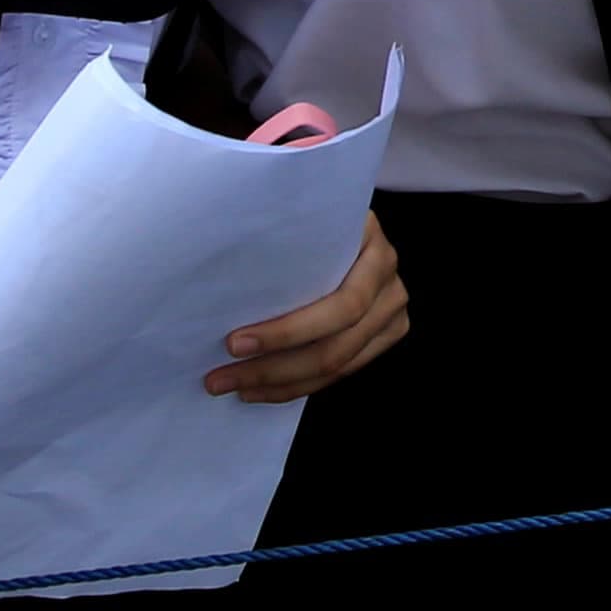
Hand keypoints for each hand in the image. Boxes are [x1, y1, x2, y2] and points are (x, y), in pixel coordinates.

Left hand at [205, 212, 410, 398]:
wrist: (342, 228)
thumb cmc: (307, 225)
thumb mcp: (300, 222)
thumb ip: (279, 245)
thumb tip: (217, 280)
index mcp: (372, 243)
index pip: (340, 304)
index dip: (288, 331)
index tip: (234, 343)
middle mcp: (389, 278)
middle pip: (337, 344)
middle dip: (272, 367)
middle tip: (221, 378)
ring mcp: (392, 309)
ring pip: (339, 366)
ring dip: (281, 383)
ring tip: (235, 387)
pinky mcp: (386, 333)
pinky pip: (343, 372)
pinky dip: (299, 385)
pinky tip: (263, 388)